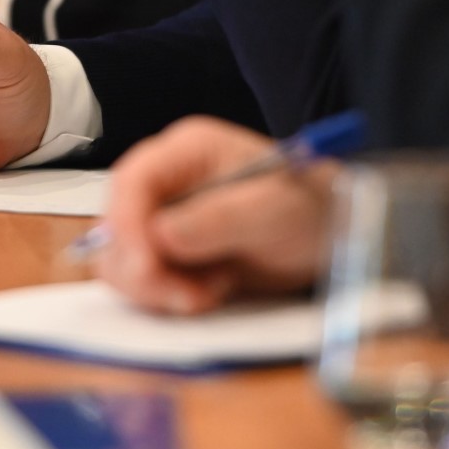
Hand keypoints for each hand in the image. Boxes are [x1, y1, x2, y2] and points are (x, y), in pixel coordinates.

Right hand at [97, 117, 336, 314]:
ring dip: (157, 289)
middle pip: (115, 225)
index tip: (146, 269)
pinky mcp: (163, 253)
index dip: (127, 226)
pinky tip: (209, 292)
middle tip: (192, 296)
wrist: (332, 238)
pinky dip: (165, 297)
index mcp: (186, 150)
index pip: (131, 181)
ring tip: (212, 291)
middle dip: (145, 269)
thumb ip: (218, 219)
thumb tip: (160, 235)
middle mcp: (164, 181)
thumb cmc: (312, 210)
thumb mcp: (275, 210)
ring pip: (119, 259)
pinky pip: (138, 280)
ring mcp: (160, 217)